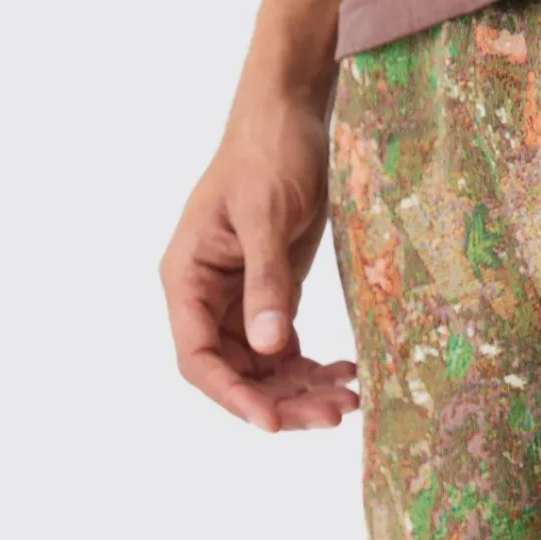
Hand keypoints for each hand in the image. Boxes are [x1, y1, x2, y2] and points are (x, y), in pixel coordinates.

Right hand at [160, 97, 357, 432]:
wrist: (292, 116)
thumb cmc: (268, 152)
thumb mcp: (266, 216)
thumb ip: (266, 282)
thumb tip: (267, 346)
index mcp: (188, 278)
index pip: (198, 358)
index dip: (233, 396)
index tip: (273, 422)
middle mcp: (208, 298)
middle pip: (238, 374)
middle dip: (284, 400)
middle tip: (334, 414)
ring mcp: (241, 301)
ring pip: (267, 370)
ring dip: (306, 391)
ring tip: (352, 399)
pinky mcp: (273, 296)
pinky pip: (289, 350)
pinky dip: (318, 369)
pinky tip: (351, 374)